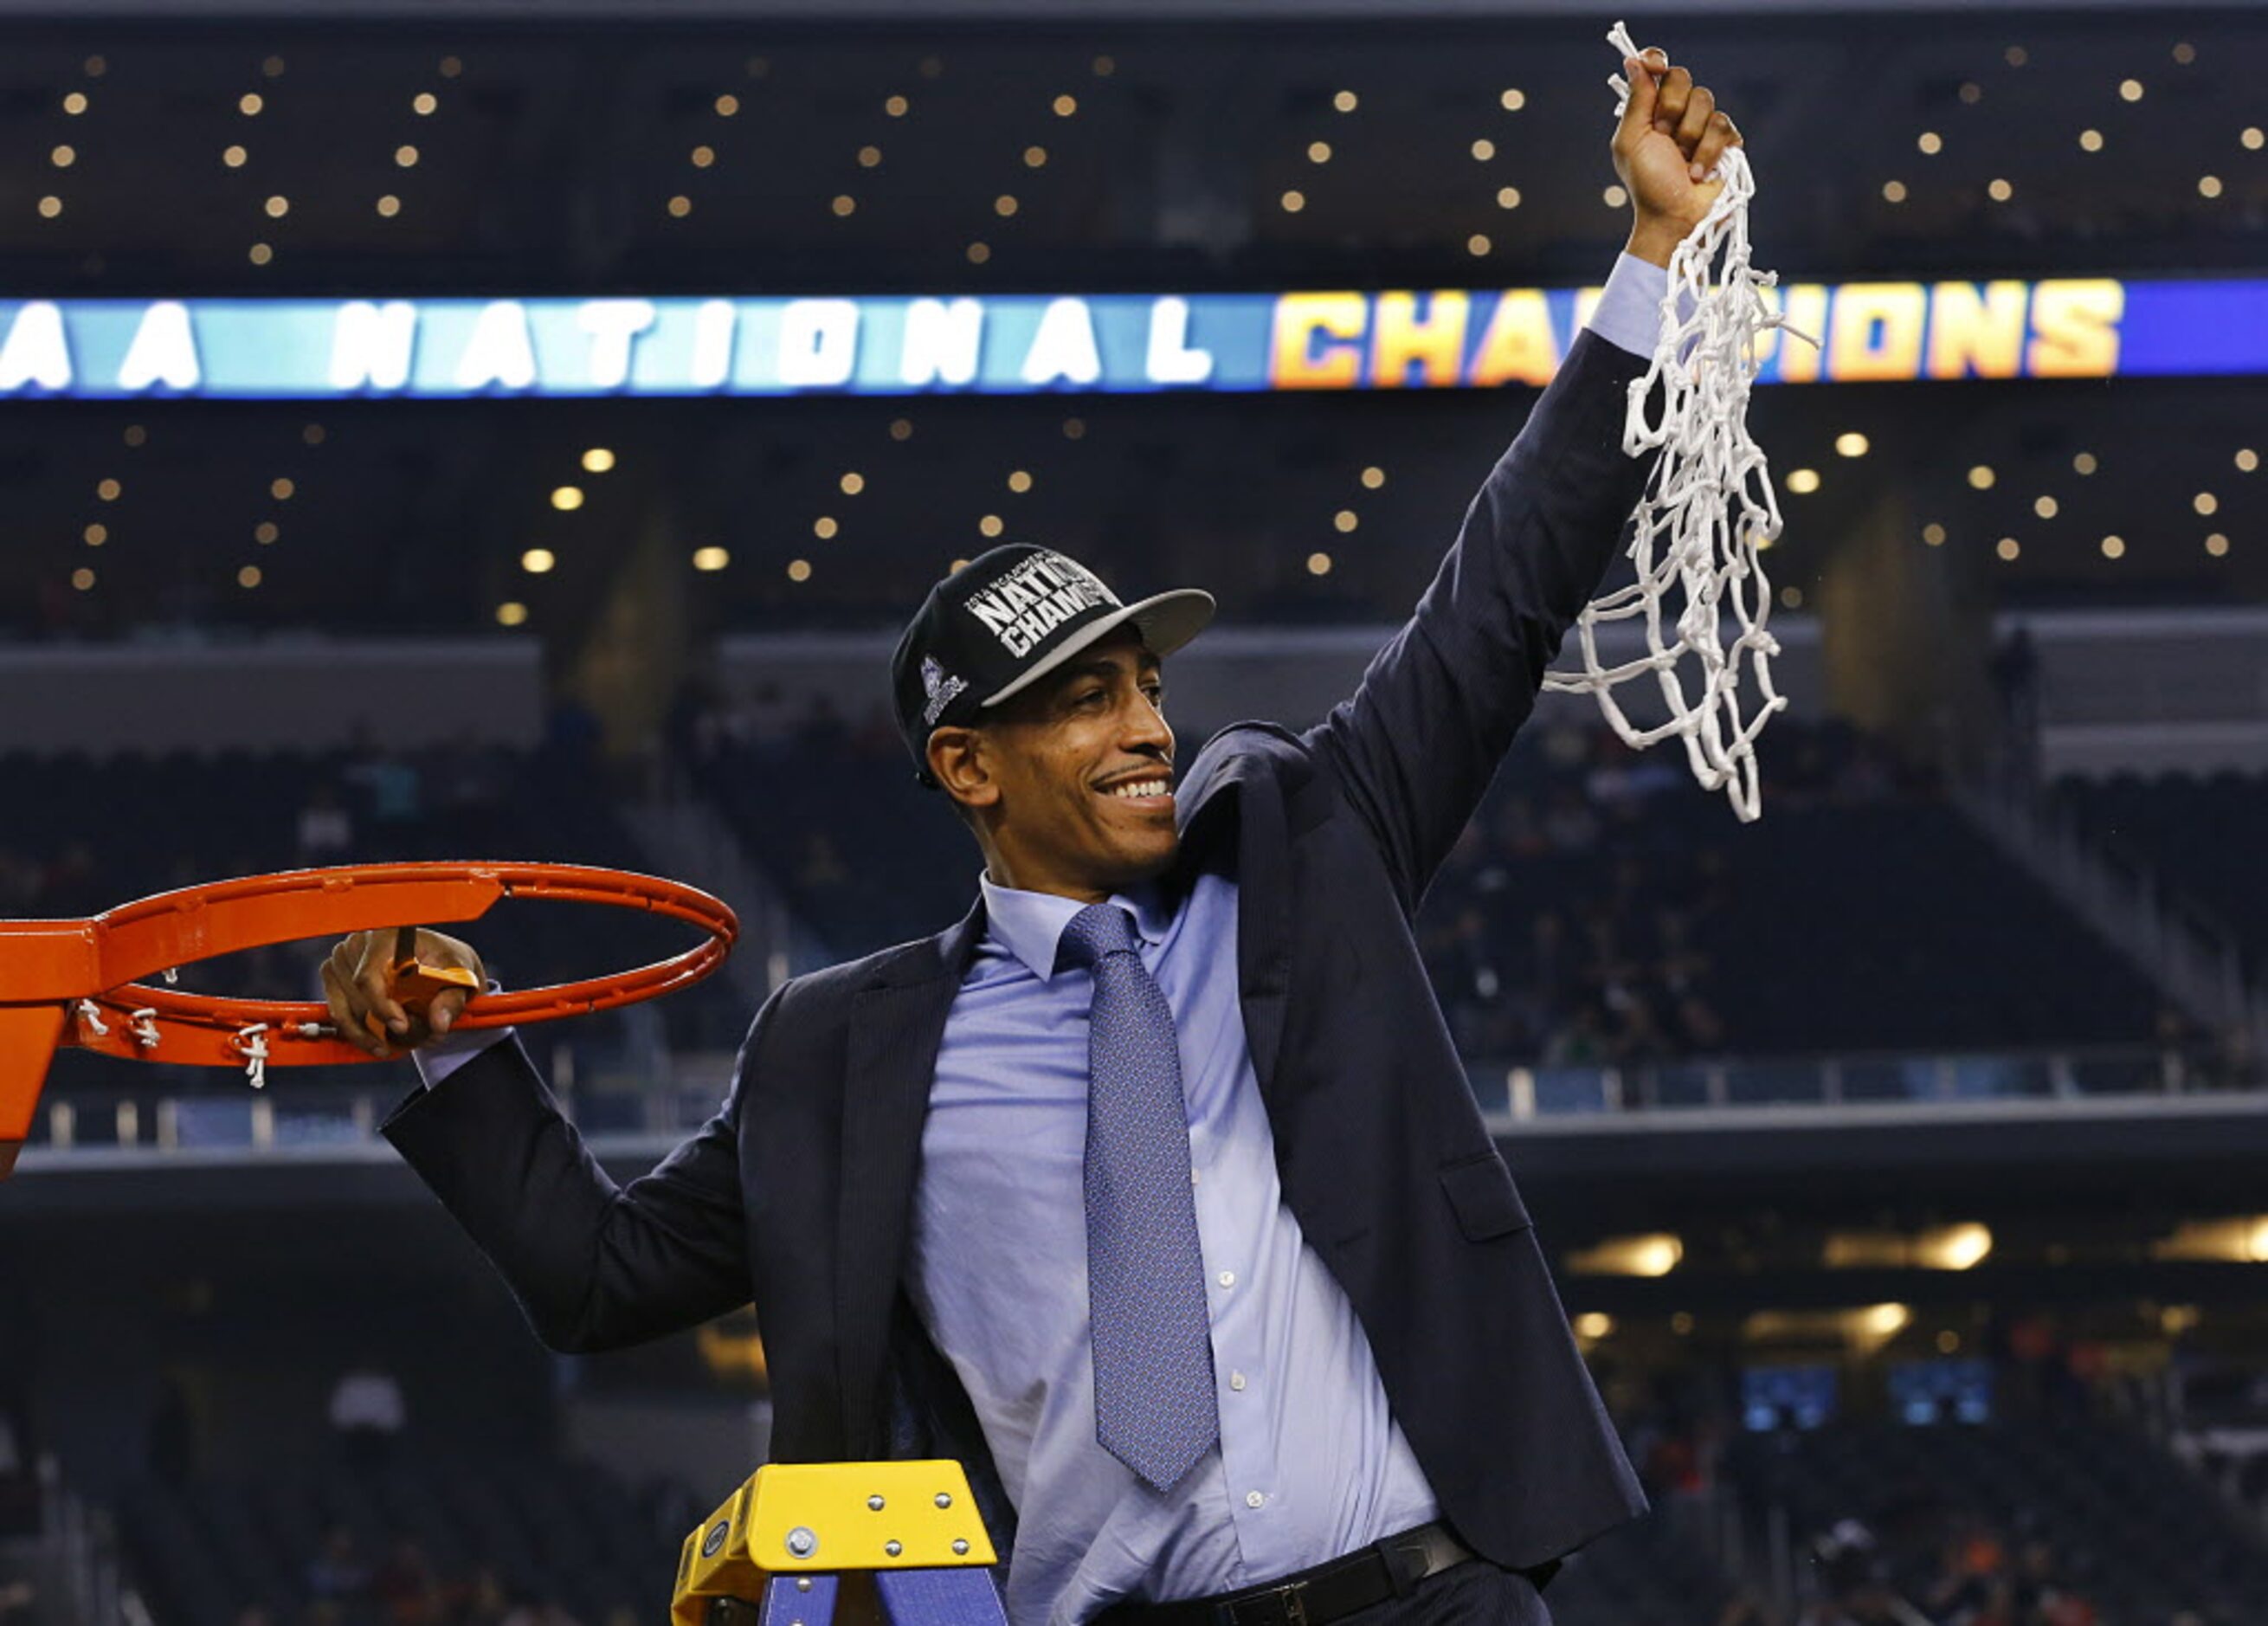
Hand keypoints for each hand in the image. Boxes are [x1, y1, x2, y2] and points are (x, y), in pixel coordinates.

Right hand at [321, 926, 485, 1058]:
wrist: (437, 959)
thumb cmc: (447, 962)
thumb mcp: (461, 975)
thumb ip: (452, 999)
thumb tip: (438, 1023)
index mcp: (387, 934)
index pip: (368, 976)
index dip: (381, 1006)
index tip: (401, 1027)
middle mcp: (358, 943)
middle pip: (358, 997)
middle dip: (383, 1026)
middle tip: (412, 1040)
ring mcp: (341, 960)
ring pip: (344, 1010)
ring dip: (370, 1035)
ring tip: (398, 1045)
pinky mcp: (334, 978)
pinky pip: (338, 1014)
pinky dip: (357, 1033)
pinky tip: (378, 1043)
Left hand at [1613, 46, 1742, 266]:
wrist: (1674, 217)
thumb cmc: (1648, 184)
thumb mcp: (1632, 142)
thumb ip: (1636, 101)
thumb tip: (1633, 61)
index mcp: (1650, 110)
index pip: (1657, 68)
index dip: (1656, 61)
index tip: (1655, 68)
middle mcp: (1677, 112)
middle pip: (1682, 79)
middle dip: (1671, 110)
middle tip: (1664, 137)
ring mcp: (1703, 125)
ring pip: (1705, 101)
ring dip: (1690, 136)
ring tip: (1683, 162)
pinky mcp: (1726, 141)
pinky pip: (1724, 125)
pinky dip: (1709, 151)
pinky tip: (1699, 172)